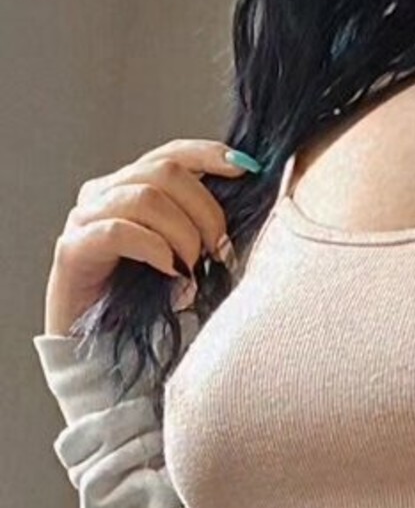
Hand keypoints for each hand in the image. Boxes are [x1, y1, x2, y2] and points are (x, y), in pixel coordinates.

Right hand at [41, 137, 256, 335]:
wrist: (99, 352)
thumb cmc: (144, 307)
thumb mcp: (182, 260)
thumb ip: (200, 230)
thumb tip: (244, 213)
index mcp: (130, 188)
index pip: (171, 154)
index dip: (209, 155)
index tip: (247, 168)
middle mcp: (104, 194)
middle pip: (164, 172)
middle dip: (205, 210)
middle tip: (220, 251)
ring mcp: (85, 218)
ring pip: (145, 198)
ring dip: (183, 233)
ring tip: (194, 269)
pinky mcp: (74, 249)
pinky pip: (118, 231)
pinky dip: (154, 249)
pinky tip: (171, 273)